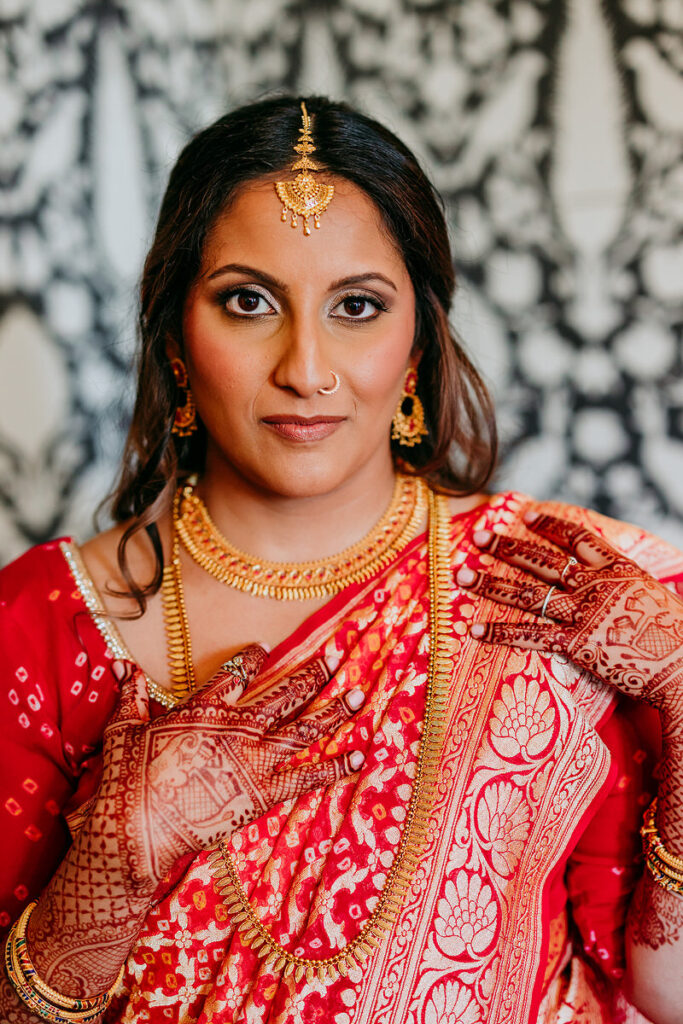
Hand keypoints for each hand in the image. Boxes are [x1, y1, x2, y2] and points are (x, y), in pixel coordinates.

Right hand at [92, 646, 364, 895]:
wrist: (137, 827)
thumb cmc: (127, 779)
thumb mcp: (124, 729)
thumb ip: (130, 694)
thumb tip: (122, 664)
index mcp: (206, 708)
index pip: (237, 672)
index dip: (253, 657)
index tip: (266, 646)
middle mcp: (239, 727)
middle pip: (285, 693)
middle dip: (313, 673)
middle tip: (337, 656)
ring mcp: (255, 759)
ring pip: (305, 728)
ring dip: (335, 710)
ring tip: (360, 694)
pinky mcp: (264, 793)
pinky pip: (308, 777)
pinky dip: (335, 767)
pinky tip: (358, 756)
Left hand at [456, 509, 682, 707]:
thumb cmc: (675, 635)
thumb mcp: (652, 595)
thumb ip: (624, 585)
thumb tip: (609, 579)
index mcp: (618, 568)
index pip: (578, 538)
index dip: (550, 525)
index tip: (528, 514)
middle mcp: (595, 585)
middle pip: (542, 561)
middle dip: (506, 546)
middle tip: (478, 536)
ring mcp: (582, 613)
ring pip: (526, 594)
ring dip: (489, 583)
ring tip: (461, 573)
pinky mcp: (574, 644)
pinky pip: (529, 636)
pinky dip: (498, 634)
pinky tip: (473, 631)